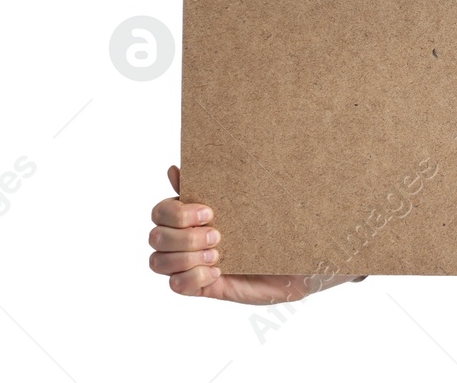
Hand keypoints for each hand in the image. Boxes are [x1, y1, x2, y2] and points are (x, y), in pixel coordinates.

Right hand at [149, 164, 354, 303]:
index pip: (159, 212)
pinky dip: (192, 278)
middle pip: (154, 237)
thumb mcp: (249, 201)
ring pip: (157, 262)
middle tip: (218, 235)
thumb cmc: (275, 225)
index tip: (209, 212)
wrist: (301, 257)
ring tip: (218, 254)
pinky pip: (176, 287)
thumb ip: (214, 185)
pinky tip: (217, 272)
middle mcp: (186, 238)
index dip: (175, 213)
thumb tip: (174, 170)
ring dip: (185, 258)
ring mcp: (191, 263)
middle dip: (183, 237)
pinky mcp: (202, 286)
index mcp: (193, 214)